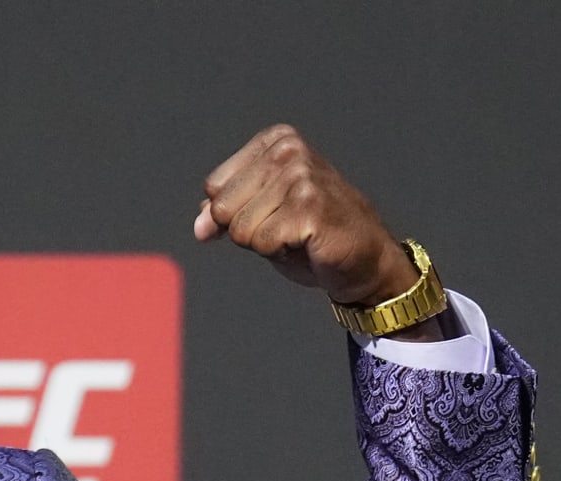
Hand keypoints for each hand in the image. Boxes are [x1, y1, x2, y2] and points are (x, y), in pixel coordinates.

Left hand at [195, 124, 415, 307]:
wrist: (361, 258)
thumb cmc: (310, 235)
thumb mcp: (260, 215)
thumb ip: (224, 212)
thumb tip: (199, 226)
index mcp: (275, 142)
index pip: (214, 188)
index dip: (232, 214)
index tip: (268, 213)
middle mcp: (289, 151)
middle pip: (223, 209)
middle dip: (247, 230)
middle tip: (285, 228)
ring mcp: (301, 176)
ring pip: (240, 229)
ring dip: (265, 243)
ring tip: (297, 234)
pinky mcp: (309, 207)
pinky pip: (261, 243)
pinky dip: (279, 253)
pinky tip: (306, 243)